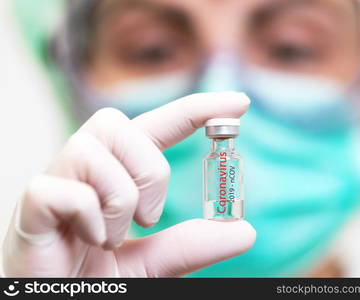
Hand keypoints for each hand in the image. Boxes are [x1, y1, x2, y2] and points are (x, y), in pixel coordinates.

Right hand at [2, 92, 254, 276]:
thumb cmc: (96, 281)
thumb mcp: (154, 262)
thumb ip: (191, 245)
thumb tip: (244, 232)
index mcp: (114, 174)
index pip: (158, 126)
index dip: (197, 109)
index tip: (239, 103)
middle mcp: (83, 169)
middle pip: (120, 125)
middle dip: (150, 171)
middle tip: (148, 218)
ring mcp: (55, 183)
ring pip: (93, 149)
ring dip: (120, 200)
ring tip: (111, 237)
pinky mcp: (31, 206)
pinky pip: (65, 190)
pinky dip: (91, 218)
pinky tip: (89, 239)